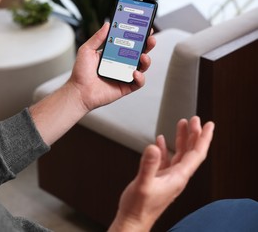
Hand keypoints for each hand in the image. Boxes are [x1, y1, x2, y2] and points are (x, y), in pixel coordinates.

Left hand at [66, 22, 155, 111]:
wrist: (78, 92)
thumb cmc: (81, 73)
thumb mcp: (87, 50)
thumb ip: (97, 38)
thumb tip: (107, 24)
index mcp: (113, 53)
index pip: (128, 42)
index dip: (137, 35)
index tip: (144, 26)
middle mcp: (121, 64)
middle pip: (139, 52)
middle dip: (147, 44)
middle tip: (150, 38)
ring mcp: (124, 75)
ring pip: (142, 66)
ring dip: (146, 60)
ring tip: (143, 56)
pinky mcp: (126, 87)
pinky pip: (138, 82)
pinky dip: (140, 77)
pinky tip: (134, 73)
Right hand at [109, 116, 214, 231]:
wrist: (132, 221)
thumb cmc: (138, 208)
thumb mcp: (143, 184)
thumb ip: (148, 165)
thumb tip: (154, 146)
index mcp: (178, 177)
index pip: (196, 154)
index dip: (203, 138)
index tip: (208, 124)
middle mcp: (176, 177)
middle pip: (190, 152)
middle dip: (194, 134)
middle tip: (195, 119)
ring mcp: (168, 178)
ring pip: (179, 154)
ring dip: (182, 139)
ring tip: (181, 125)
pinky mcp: (158, 179)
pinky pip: (166, 160)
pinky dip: (166, 149)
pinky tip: (161, 142)